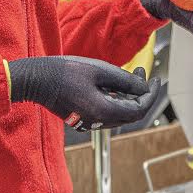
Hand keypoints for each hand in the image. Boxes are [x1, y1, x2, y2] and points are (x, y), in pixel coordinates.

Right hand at [7, 56, 155, 131]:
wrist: (36, 80)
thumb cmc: (65, 72)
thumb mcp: (99, 70)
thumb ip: (125, 80)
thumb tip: (145, 88)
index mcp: (104, 112)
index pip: (139, 109)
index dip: (151, 94)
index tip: (156, 79)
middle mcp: (98, 122)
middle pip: (130, 113)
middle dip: (140, 93)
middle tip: (142, 71)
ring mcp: (89, 121)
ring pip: (119, 112)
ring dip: (128, 95)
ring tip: (130, 73)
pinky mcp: (82, 117)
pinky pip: (106, 111)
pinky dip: (116, 98)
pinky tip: (113, 82)